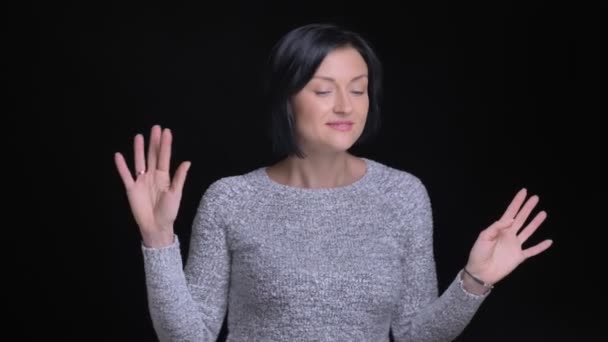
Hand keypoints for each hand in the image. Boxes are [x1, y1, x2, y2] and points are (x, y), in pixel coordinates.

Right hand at [114, 125, 190, 247]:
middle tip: (155, 128)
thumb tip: (187, 162)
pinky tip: (118, 155)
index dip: (165, 145)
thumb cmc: (169, 212)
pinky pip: (126, 175)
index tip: (166, 132)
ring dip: (138, 150)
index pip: (164, 157)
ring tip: (138, 136)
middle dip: (154, 142)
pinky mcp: (131, 189)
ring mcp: (141, 181)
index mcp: (164, 177)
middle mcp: (152, 176)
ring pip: (139, 162)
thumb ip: (179, 178)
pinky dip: (121, 166)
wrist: (156, 227)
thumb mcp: (176, 194)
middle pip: (152, 156)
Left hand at [465, 188, 552, 284]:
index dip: (517, 202)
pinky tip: (549, 241)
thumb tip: (511, 219)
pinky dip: (540, 247)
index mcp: (499, 229)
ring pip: (528, 231)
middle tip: (536, 198)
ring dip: (535, 223)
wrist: (480, 271)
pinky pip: (532, 251)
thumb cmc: (478, 253)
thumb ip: (496, 227)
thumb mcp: (484, 237)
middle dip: (528, 208)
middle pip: (521, 218)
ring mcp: (515, 245)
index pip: (510, 212)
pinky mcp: (519, 256)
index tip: (524, 192)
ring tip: (543, 213)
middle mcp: (509, 235)